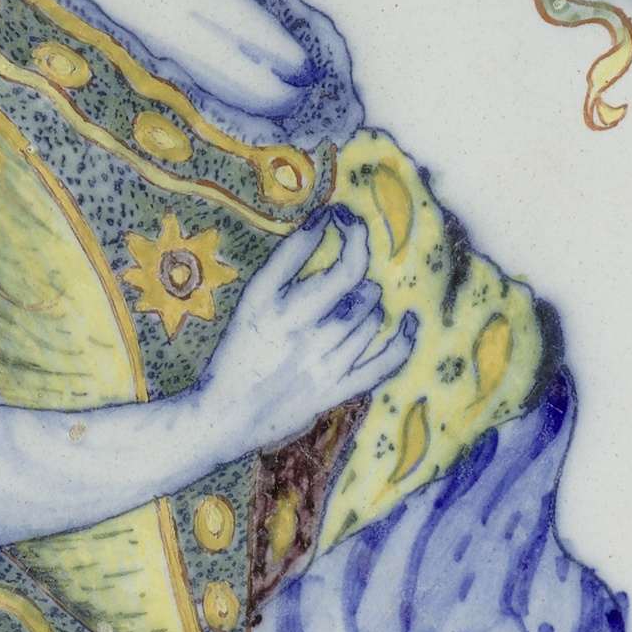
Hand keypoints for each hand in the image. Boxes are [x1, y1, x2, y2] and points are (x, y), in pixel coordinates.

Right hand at [190, 208, 412, 461]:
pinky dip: (401, 342)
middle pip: (355, 285)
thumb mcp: (252, 299)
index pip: (331, 259)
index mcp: (275, 303)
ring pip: (368, 318)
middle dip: (355, 265)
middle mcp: (300, 330)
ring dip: (366, 302)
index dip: (349, 229)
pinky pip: (381, 365)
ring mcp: (321, 362)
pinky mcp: (335, 390)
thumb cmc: (237, 351)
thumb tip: (320, 223)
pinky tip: (408, 323)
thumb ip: (286, 260)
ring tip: (348, 303)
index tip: (341, 216)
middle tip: (343, 268)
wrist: (223, 415)